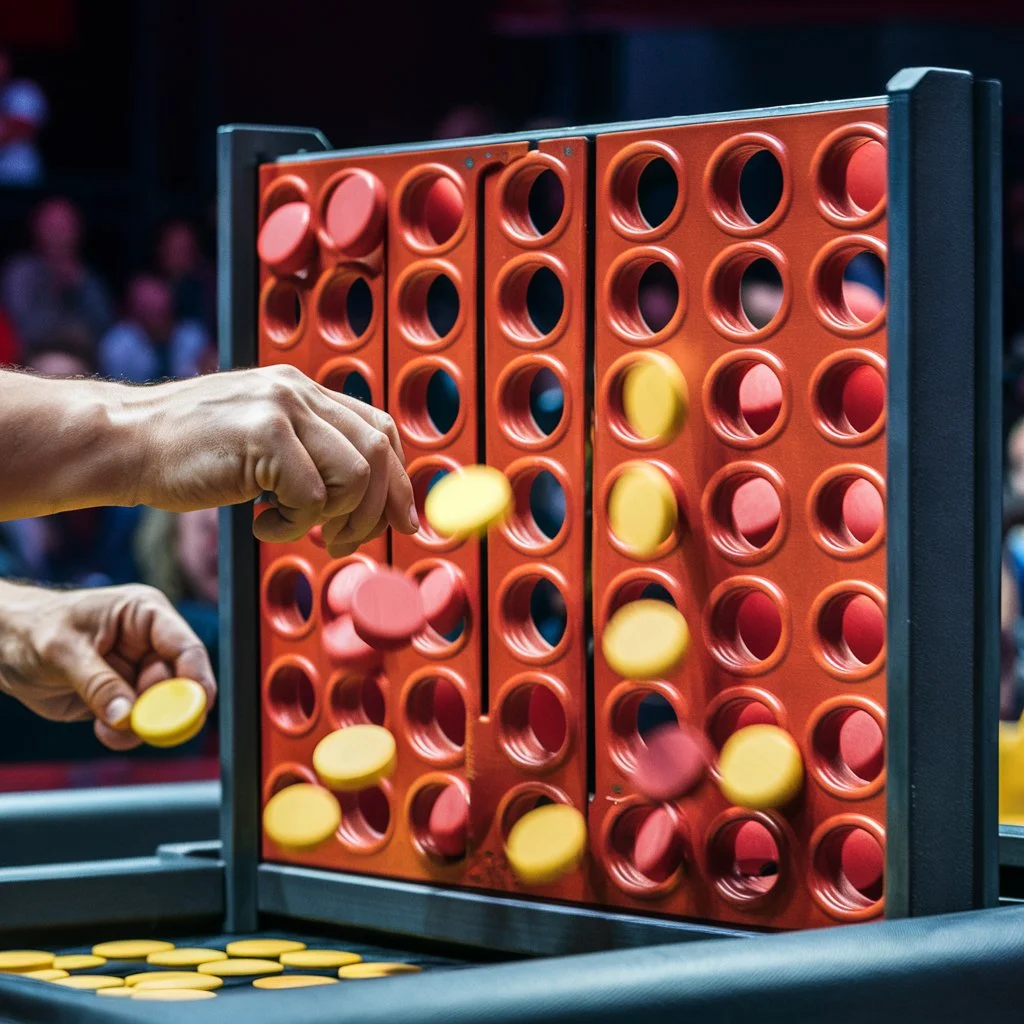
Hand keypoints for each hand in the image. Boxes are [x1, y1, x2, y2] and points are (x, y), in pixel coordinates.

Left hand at [0, 581, 215, 750]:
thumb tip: (128, 715)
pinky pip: (135, 724)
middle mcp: (148, 644)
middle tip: (149, 727)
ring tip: (108, 727)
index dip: (197, 676)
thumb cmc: (31, 628)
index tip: (200, 705)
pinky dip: (122, 734)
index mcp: (144, 614)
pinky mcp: (120, 699)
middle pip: (178, 682)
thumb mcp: (62, 651)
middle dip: (164, 709)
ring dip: (139, 725)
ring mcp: (135, 672)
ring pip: (159, 709)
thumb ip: (98, 683)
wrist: (1, 646)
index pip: (185, 645)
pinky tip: (102, 729)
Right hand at [126, 365, 417, 557]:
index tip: (402, 521)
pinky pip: (311, 496)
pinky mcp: (263, 434)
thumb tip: (371, 496)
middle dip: (375, 510)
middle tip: (343, 542)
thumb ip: (312, 451)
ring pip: (354, 476)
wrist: (124, 442)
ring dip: (330, 518)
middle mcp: (299, 390)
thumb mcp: (261, 438)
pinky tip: (259, 522)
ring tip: (289, 525)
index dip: (399, 480)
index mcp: (304, 389)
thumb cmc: (190, 453)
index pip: (380, 429)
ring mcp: (282, 408)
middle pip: (379, 453)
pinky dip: (291, 524)